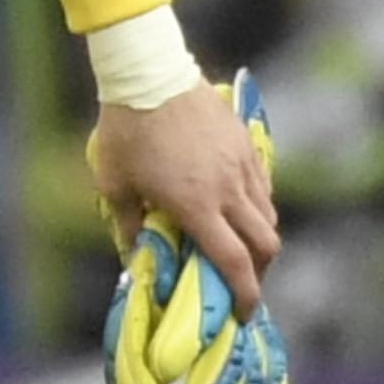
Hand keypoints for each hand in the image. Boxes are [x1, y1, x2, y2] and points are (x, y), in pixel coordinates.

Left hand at [91, 85, 282, 316]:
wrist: (148, 70)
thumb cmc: (125, 127)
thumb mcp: (114, 181)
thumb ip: (129, 223)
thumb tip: (136, 255)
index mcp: (198, 205)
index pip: (235, 263)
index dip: (246, 294)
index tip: (245, 313)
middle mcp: (228, 189)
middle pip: (266, 244)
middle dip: (260, 270)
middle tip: (243, 278)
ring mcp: (241, 163)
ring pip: (269, 213)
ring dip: (259, 235)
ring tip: (237, 239)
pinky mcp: (245, 141)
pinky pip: (263, 184)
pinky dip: (257, 203)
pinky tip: (237, 202)